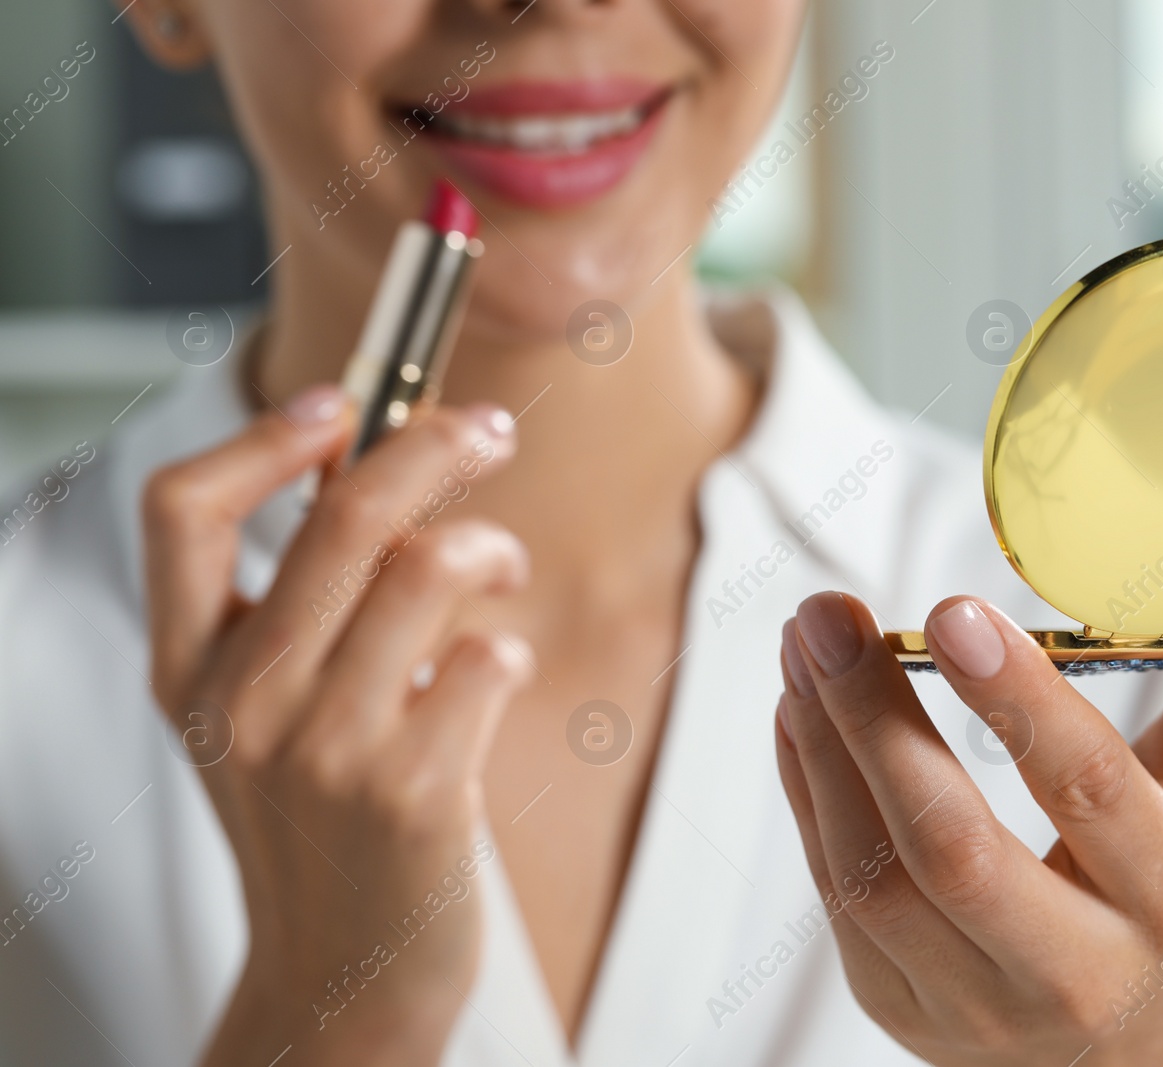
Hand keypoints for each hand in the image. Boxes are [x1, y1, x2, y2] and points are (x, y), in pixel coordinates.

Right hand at [143, 385, 533, 1064]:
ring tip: (501, 569)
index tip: (337, 403)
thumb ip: (295, 605)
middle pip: (344, 515)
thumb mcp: (263, 715)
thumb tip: (374, 460)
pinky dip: (508, 646)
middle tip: (489, 429)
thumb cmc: (320, 823)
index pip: (181, 513)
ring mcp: (330, 751)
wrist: (345, 972)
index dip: (262, 437)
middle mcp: (246, 704)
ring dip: (491, 547)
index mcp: (191, 672)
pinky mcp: (417, 791)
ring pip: (431, 567)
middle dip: (434, 442)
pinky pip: (489, 656)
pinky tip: (492, 674)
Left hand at [774, 565, 1162, 1066]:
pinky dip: (808, 788)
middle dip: (877, 720)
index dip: (1019, 701)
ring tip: (805, 643)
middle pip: (953, 847)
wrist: (1120, 1056)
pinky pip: (834, 892)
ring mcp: (974, 1004)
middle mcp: (1074, 970)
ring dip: (824, 747)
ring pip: (872, 876)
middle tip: (828, 614)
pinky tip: (800, 708)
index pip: (1089, 792)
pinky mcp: (899, 1005)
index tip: (951, 611)